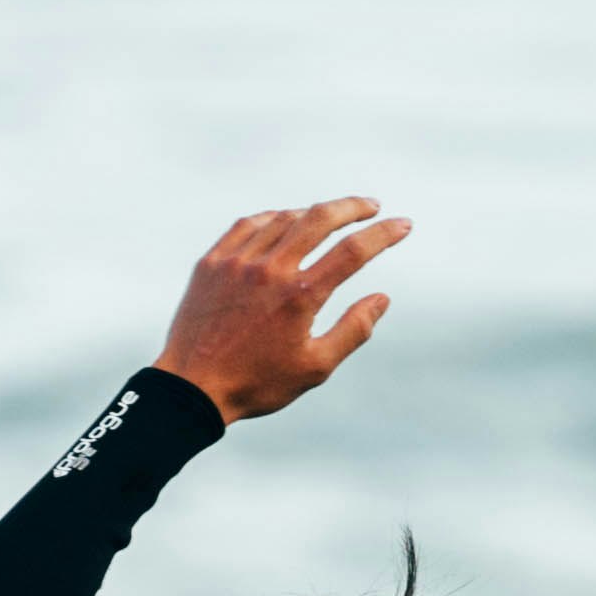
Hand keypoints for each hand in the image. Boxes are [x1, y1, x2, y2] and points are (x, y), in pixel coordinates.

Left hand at [156, 196, 407, 422]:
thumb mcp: (315, 367)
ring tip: (328, 219)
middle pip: (320, 218)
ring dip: (313, 213)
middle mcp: (270, 269)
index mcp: (301, 295)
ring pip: (285, 218)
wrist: (191, 389)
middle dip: (353, 207)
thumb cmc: (257, 384)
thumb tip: (382, 297)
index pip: (354, 251)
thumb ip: (353, 330)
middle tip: (371, 206)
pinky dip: (274, 218)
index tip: (403, 225)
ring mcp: (238, 261)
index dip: (384, 233)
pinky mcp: (212, 261)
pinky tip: (284, 221)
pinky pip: (249, 225)